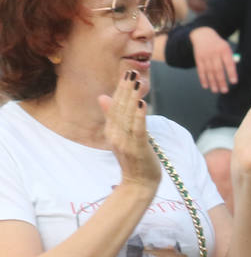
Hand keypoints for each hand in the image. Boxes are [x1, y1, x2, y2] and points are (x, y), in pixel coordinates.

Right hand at [99, 70, 161, 190]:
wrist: (139, 184)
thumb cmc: (134, 160)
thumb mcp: (122, 136)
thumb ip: (114, 117)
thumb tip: (103, 96)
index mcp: (112, 130)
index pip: (115, 106)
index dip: (121, 90)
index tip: (126, 74)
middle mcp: (115, 134)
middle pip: (120, 108)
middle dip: (126, 90)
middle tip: (131, 72)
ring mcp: (125, 141)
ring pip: (128, 116)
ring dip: (132, 98)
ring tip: (136, 82)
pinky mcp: (137, 148)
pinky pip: (138, 129)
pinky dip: (140, 116)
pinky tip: (143, 103)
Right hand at [189, 26, 236, 93]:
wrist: (203, 35)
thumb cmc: (218, 45)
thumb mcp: (226, 48)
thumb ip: (230, 59)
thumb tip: (233, 74)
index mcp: (224, 50)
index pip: (228, 63)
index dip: (231, 73)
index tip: (234, 82)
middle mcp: (214, 53)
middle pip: (218, 69)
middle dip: (221, 81)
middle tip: (225, 91)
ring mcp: (205, 56)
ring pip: (209, 71)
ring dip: (212, 82)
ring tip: (216, 90)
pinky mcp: (198, 58)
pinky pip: (201, 70)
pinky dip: (203, 79)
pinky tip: (206, 86)